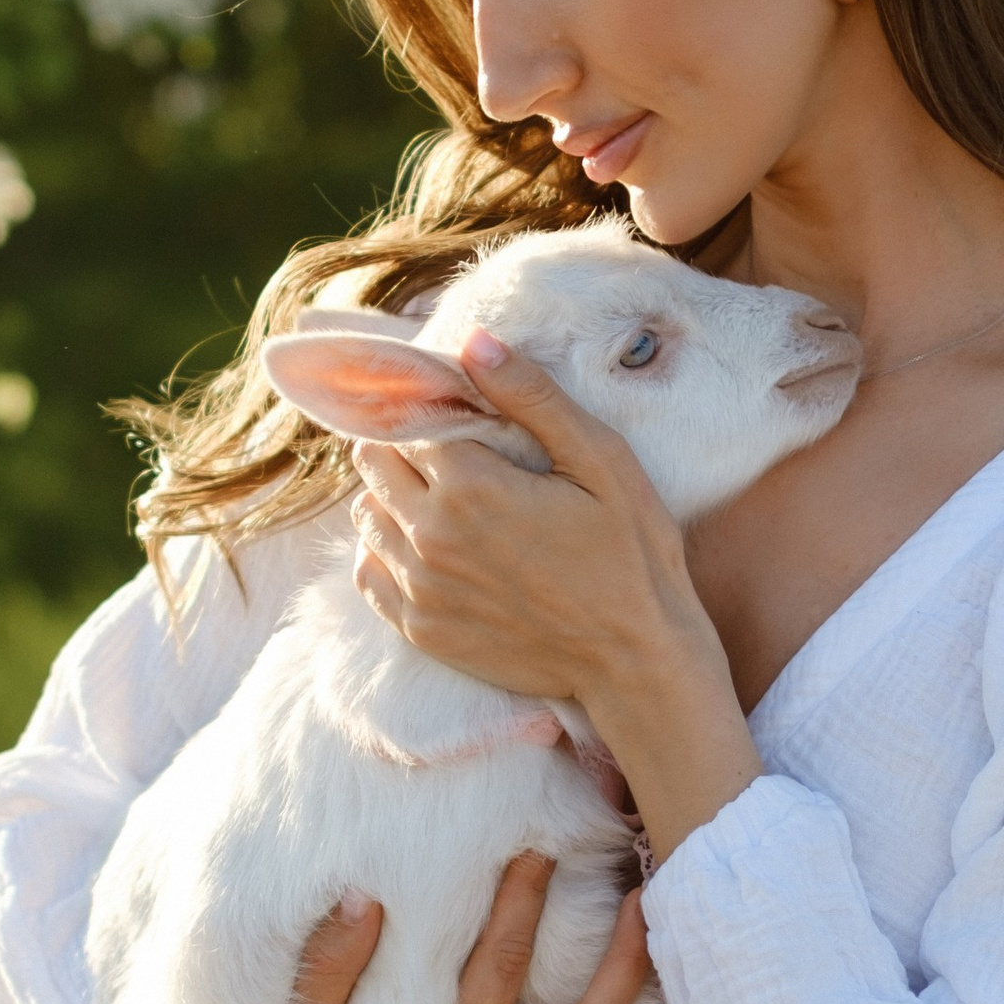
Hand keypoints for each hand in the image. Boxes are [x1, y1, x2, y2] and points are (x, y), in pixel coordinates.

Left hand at [348, 333, 701, 713]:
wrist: (636, 662)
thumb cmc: (631, 555)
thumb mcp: (601, 461)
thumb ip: (533, 397)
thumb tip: (474, 341)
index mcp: (471, 483)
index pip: (409, 421)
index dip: (431, 411)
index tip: (459, 416)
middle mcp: (430, 534)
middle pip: (376, 462)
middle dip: (405, 448)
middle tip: (452, 456)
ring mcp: (420, 587)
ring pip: (367, 515)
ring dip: (393, 498)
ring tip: (444, 501)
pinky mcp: (421, 629)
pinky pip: (369, 573)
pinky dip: (386, 551)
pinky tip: (429, 548)